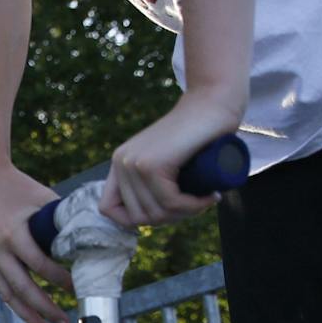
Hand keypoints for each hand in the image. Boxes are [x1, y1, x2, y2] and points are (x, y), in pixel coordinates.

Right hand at [0, 158, 72, 322]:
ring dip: (28, 315)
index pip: (41, 266)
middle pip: (23, 289)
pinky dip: (13, 296)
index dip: (61, 281)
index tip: (77, 290)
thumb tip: (87, 242)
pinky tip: (27, 307)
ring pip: (7, 294)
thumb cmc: (17, 187)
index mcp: (13, 233)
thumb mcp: (43, 199)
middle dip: (45, 310)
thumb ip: (61, 222)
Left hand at [100, 91, 242, 228]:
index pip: (108, 208)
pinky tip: (209, 196)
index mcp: (119, 163)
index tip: (165, 210)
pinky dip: (193, 206)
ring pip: (157, 213)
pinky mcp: (153, 164)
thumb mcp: (166, 159)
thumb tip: (147, 220)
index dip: (134, 219)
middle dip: (171, 218)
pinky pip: (171, 203)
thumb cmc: (197, 134)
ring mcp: (134, 163)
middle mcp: (121, 162)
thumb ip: (150, 180)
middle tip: (195, 204)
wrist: (213, 102)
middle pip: (139, 217)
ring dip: (186, 214)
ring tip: (205, 199)